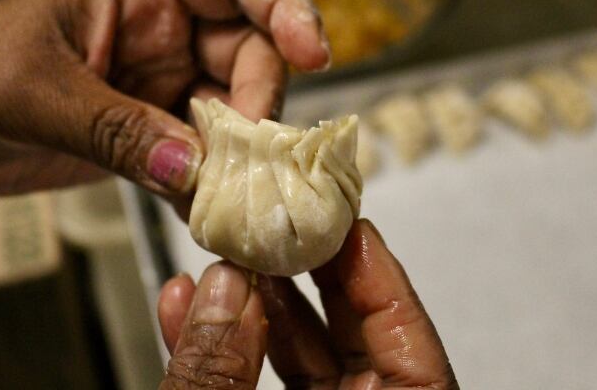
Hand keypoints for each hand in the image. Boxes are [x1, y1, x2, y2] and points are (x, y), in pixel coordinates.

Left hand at [0, 0, 328, 195]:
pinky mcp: (152, 138)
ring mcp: (161, 88)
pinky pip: (201, 160)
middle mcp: (164, 36)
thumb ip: (116, 129)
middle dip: (261, 102)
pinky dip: (212, 188)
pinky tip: (212, 213)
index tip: (313, 51)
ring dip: (243, 155)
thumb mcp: (37, 91)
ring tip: (237, 194)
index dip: (285, 6)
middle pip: (251, 54)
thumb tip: (192, 168)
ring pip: (234, 113)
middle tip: (251, 153)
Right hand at [157, 220, 457, 388]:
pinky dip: (218, 352)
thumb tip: (222, 289)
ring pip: (297, 359)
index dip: (378, 275)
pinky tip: (187, 311)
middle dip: (305, 276)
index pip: (410, 340)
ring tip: (224, 257)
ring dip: (252, 307)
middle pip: (351, 337)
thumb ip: (224, 374)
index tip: (347, 225)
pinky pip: (252, 384)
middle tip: (284, 223)